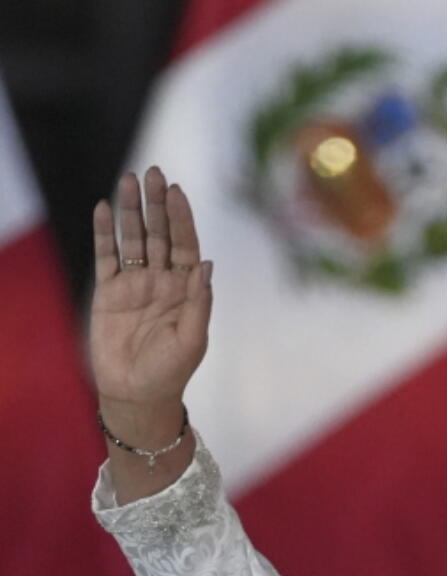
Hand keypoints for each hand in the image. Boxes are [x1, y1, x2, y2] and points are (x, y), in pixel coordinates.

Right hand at [91, 167, 211, 415]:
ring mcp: (134, 284)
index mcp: (186, 291)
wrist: (137, 394)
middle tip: (154, 173)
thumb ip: (199, 302)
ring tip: (129, 180)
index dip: (183, 219)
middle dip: (157, 205)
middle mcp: (161, 281)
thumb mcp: (192, 340)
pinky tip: (104, 208)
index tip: (177, 192)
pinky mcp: (109, 292)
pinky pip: (106, 256)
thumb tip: (205, 264)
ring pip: (133, 238)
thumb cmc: (171, 372)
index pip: (186, 246)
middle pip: (160, 234)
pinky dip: (105, 233)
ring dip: (131, 210)